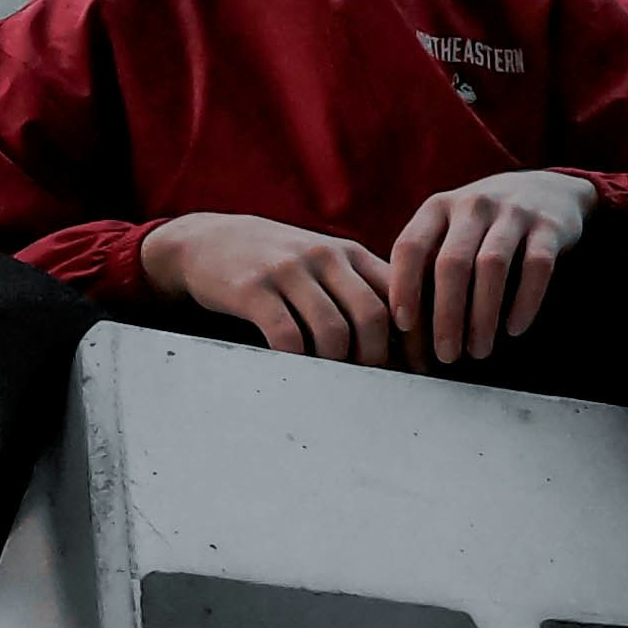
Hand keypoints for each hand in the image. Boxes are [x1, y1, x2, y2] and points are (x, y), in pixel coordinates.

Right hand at [140, 212, 397, 361]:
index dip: (413, 337)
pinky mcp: (253, 288)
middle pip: (372, 316)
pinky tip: (297, 373)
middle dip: (378, 360)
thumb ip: (360, 290)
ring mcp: (287, 270)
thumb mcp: (324, 263)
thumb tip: (404, 347)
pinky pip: (286, 335)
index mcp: (350, 253)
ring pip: (333, 330)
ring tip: (334, 385)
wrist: (210, 241)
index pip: (398, 294)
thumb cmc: (279, 265)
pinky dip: (298, 362)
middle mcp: (324, 256)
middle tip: (373, 386)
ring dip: (338, 366)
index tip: (417, 370)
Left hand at [388, 171, 597, 366]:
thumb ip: (428, 264)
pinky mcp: (549, 226)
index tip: (404, 326)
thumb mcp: (450, 229)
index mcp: (438, 207)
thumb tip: (405, 328)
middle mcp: (473, 204)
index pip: (410, 246)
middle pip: (452, 263)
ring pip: (491, 266)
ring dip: (483, 315)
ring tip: (479, 351)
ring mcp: (513, 211)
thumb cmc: (483, 226)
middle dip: (446, 315)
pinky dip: (525, 302)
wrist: (547, 190)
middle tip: (446, 355)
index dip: (403, 287)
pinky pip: (536, 267)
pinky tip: (514, 330)